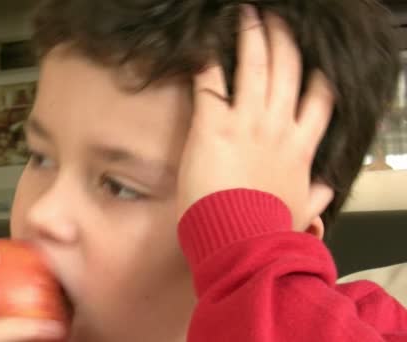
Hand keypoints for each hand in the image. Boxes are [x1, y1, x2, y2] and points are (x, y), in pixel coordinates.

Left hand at [177, 5, 334, 230]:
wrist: (241, 242)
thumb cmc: (267, 229)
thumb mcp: (301, 211)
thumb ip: (316, 196)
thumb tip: (328, 189)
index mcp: (299, 147)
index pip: (319, 101)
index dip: (318, 78)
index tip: (314, 64)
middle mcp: (277, 127)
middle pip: (288, 71)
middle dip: (283, 41)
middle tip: (278, 21)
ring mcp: (247, 123)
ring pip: (255, 67)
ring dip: (252, 37)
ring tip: (248, 15)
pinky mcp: (214, 126)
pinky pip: (211, 84)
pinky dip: (207, 62)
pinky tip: (204, 45)